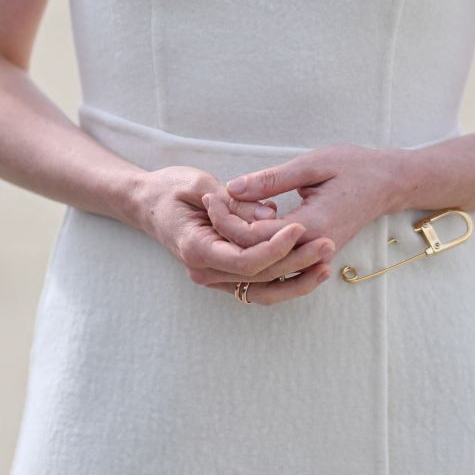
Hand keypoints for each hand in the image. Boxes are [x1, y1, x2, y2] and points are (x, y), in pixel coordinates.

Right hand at [137, 165, 336, 303]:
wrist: (146, 204)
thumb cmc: (170, 188)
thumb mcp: (199, 183)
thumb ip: (236, 203)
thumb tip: (271, 214)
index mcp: (196, 249)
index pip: (245, 260)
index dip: (276, 247)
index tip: (301, 227)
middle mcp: (204, 271)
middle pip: (259, 277)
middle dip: (296, 262)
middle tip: (328, 243)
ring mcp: (214, 277)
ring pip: (262, 290)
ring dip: (296, 281)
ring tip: (326, 265)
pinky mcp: (224, 275)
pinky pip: (258, 285)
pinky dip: (285, 281)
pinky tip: (311, 269)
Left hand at [201, 143, 402, 268]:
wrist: (388, 184)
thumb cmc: (354, 167)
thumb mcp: (312, 164)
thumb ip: (272, 180)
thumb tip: (233, 188)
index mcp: (311, 227)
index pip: (254, 235)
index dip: (226, 219)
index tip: (211, 197)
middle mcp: (314, 250)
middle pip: (255, 257)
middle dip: (226, 234)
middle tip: (208, 206)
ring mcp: (317, 258)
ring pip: (266, 267)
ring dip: (238, 248)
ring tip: (216, 224)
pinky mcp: (317, 257)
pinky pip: (280, 266)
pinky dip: (257, 254)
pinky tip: (239, 235)